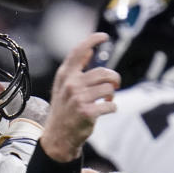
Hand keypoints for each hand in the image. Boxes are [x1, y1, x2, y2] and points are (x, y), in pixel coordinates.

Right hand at [42, 32, 119, 160]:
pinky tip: (105, 110)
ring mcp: (78, 98)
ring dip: (112, 95)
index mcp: (64, 75)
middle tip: (115, 85)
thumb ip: (76, 69)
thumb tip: (89, 50)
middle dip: (114, 79)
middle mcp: (70, 84)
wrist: (58, 137)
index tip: (104, 36)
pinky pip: (110, 105)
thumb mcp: (63, 87)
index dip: (92, 40)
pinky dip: (112, 108)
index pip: (78, 52)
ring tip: (107, 100)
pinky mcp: (87, 112)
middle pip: (103, 72)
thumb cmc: (64, 110)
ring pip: (109, 88)